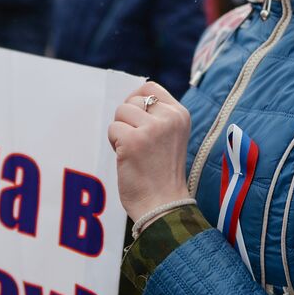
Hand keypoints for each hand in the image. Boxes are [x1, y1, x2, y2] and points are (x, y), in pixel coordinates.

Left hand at [107, 81, 190, 222]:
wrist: (164, 206)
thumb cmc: (162, 174)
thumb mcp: (170, 137)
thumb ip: (157, 116)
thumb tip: (131, 99)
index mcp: (181, 114)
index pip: (150, 88)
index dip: (136, 100)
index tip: (136, 121)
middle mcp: (169, 118)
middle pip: (133, 100)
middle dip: (127, 120)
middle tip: (137, 143)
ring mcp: (152, 129)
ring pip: (121, 112)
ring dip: (120, 131)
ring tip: (133, 151)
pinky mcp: (134, 141)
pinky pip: (112, 129)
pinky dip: (114, 143)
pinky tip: (127, 158)